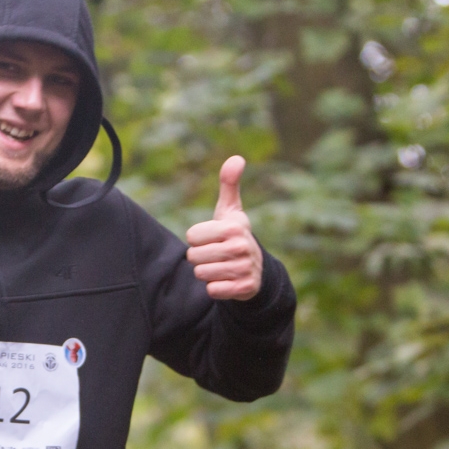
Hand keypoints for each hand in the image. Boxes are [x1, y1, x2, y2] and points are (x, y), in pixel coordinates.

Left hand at [185, 156, 262, 300]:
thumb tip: (237, 158)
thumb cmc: (234, 235)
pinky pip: (213, 290)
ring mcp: (244, 268)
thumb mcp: (231, 211)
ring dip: (207, 272)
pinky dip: (216, 288)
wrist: (256, 269)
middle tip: (216, 254)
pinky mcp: (244, 288)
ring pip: (201, 273)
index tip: (213, 238)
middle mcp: (241, 247)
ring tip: (221, 266)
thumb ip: (229, 184)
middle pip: (194, 256)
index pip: (192, 236)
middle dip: (200, 257)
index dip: (198, 239)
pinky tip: (227, 281)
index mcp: (234, 227)